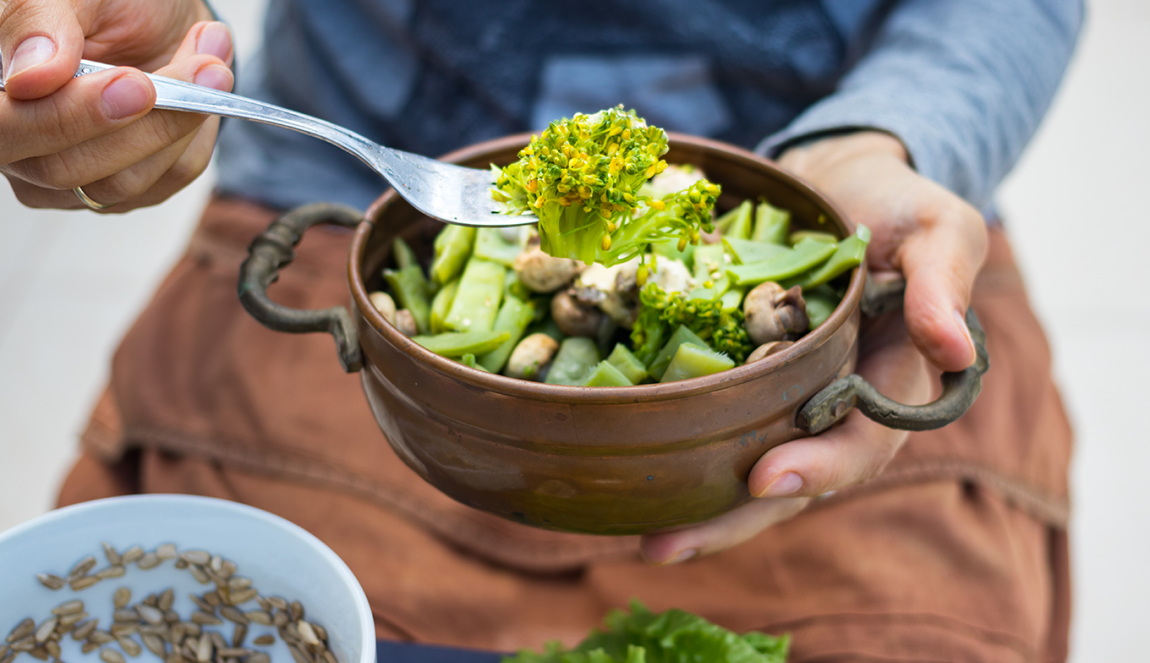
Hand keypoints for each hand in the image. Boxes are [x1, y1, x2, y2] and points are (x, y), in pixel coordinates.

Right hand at [1, 0, 233, 211]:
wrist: (159, 16)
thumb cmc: (107, 2)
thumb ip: (39, 26)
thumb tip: (29, 78)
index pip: (6, 131)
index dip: (66, 118)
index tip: (136, 85)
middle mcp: (22, 144)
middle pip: (65, 169)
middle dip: (144, 122)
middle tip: (205, 69)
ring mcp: (71, 174)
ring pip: (123, 182)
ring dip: (181, 120)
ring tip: (209, 62)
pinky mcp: (125, 187)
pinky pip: (167, 177)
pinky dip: (196, 130)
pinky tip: (204, 88)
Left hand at [640, 131, 987, 563]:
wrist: (839, 181)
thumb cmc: (897, 205)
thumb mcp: (937, 230)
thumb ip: (942, 284)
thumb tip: (954, 350)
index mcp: (895, 384)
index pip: (863, 442)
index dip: (820, 467)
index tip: (767, 478)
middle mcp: (840, 405)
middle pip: (794, 479)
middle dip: (736, 517)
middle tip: (666, 544)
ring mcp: (790, 396)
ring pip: (749, 468)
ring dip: (701, 508)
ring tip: (644, 541)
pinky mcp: (746, 378)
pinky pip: (717, 423)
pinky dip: (682, 451)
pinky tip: (630, 477)